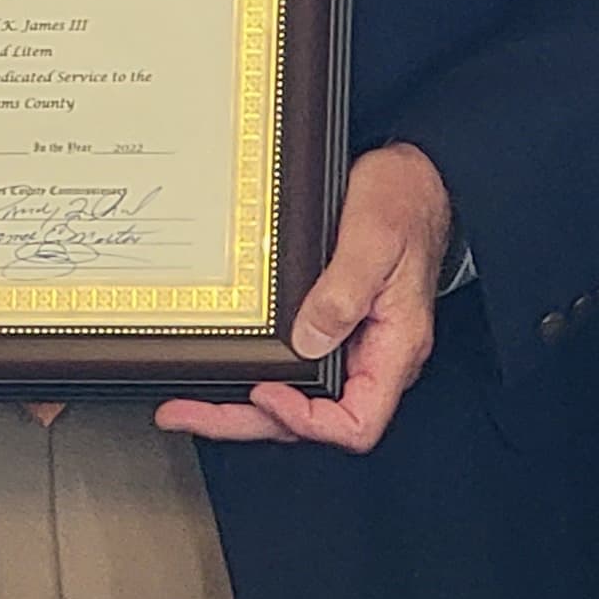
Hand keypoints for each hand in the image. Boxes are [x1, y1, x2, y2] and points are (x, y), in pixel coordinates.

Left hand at [158, 143, 453, 453]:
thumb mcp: (373, 239)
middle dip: (246, 421)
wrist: (411, 177)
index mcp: (395, 346)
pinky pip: (294, 365)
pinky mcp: (332, 326)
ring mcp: (351, 342)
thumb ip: (343, 292)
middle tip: (189, 413)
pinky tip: (225, 370)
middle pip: (312, 418)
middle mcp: (372, 354)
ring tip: (187, 405)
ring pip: (297, 396)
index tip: (266, 392)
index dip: (308, 420)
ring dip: (242, 406)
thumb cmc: (403, 202)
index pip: (357, 421)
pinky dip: (255, 373)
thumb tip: (308, 339)